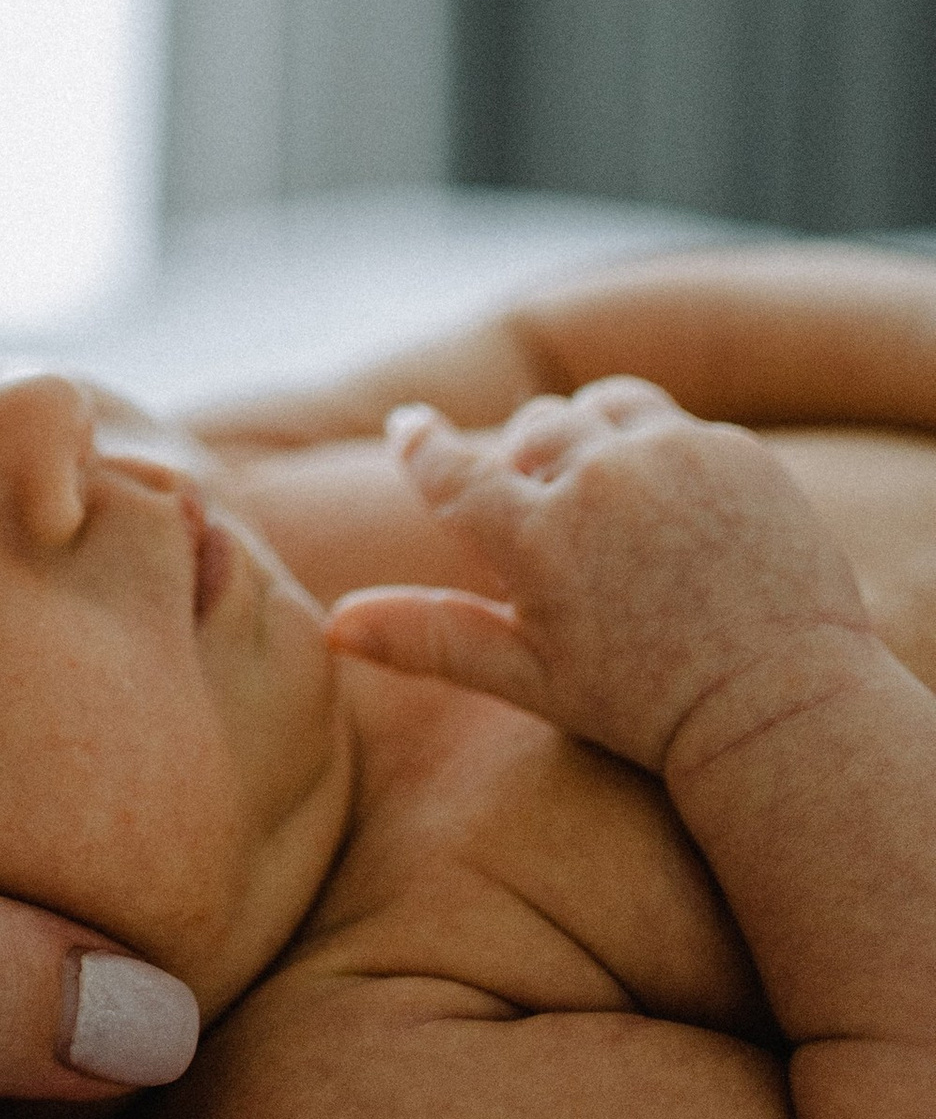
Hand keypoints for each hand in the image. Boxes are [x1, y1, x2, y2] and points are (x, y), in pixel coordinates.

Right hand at [325, 381, 878, 773]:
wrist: (785, 709)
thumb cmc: (646, 707)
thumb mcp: (529, 675)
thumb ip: (428, 637)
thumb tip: (333, 626)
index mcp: (536, 538)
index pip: (452, 467)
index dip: (424, 445)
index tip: (410, 428)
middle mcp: (598, 481)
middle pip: (533, 430)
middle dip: (527, 461)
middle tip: (544, 509)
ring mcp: (672, 457)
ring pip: (599, 409)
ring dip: (589, 440)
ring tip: (602, 492)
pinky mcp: (734, 450)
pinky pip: (673, 425)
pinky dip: (660, 455)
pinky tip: (673, 512)